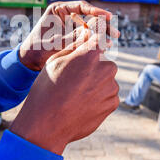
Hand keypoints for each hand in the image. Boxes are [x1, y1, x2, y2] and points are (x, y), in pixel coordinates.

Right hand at [10, 34, 119, 154]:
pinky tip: (82, 105)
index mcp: (90, 54)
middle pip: (105, 63)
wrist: (47, 123)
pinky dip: (99, 99)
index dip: (93, 46)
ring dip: (97, 85)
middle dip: (95, 69)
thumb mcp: (54, 62)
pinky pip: (109, 96)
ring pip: (107, 80)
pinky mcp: (112, 104)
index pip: (99, 41)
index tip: (87, 54)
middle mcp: (105, 68)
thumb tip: (88, 36)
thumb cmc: (47, 89)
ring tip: (76, 96)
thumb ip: (75, 47)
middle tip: (76, 81)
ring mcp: (111, 87)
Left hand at [19, 1, 119, 70]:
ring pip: (90, 25)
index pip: (81, 6)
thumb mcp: (55, 43)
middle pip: (89, 15)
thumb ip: (73, 39)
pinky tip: (105, 46)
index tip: (108, 17)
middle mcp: (65, 13)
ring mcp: (70, 24)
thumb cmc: (36, 49)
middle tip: (116, 33)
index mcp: (58, 9)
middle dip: (103, 24)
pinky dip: (95, 39)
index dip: (97, 11)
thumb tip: (93, 37)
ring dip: (101, 32)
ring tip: (113, 41)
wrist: (28, 61)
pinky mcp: (72, 34)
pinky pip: (86, 34)